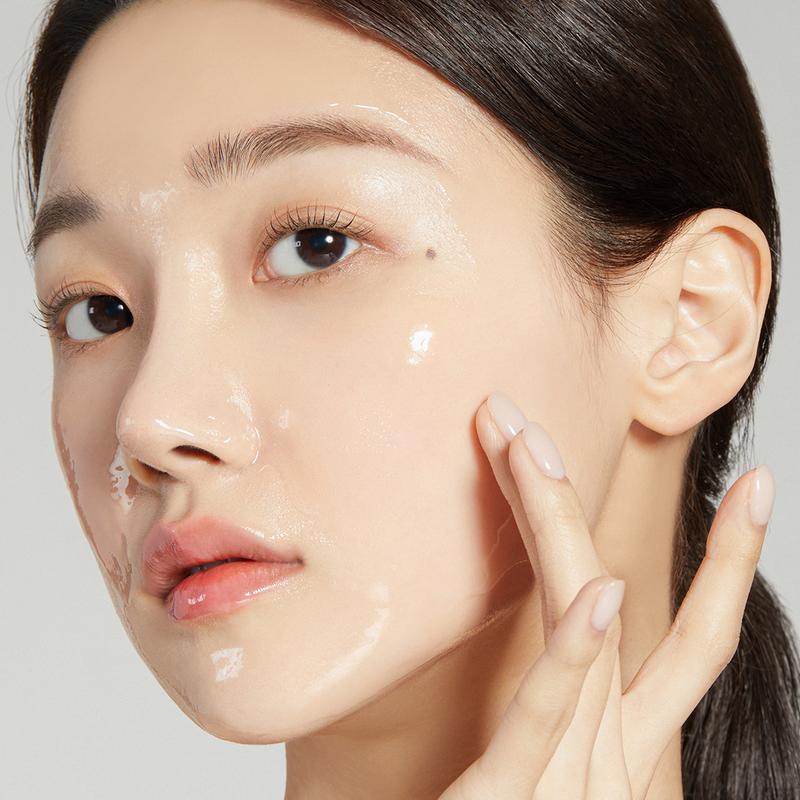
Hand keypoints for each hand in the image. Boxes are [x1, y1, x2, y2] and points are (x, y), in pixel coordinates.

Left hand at [438, 392, 772, 798]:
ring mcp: (581, 777)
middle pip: (624, 602)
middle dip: (579, 501)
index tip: (752, 492)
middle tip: (535, 418)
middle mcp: (614, 749)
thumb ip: (566, 717)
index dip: (726, 566)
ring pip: (586, 634)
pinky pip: (556, 722)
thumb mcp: (551, 772)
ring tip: (532, 445)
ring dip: (556, 530)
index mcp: (618, 741)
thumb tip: (579, 642)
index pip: (683, 639)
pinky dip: (580, 656)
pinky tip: (597, 594)